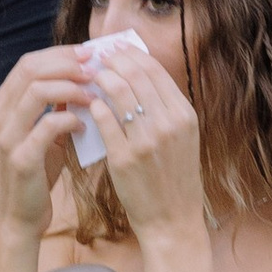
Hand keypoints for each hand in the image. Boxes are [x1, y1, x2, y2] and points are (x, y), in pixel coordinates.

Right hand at [0, 49, 105, 229]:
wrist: (20, 217)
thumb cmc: (37, 172)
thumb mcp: (44, 133)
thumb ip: (55, 106)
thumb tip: (84, 76)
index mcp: (1, 105)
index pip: (29, 62)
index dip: (60, 53)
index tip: (89, 52)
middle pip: (31, 69)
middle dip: (67, 63)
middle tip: (96, 67)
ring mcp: (7, 136)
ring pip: (37, 91)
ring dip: (71, 87)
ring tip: (94, 94)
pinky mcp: (21, 158)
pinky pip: (48, 125)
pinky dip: (71, 118)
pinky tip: (85, 124)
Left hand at [89, 38, 202, 240]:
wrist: (172, 221)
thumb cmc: (173, 178)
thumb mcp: (181, 138)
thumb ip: (164, 109)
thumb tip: (136, 75)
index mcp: (184, 115)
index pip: (154, 70)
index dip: (131, 55)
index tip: (114, 50)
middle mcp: (169, 123)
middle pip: (136, 75)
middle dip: (112, 61)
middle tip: (96, 58)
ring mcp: (147, 140)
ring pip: (119, 93)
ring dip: (101, 79)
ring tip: (89, 77)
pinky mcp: (125, 158)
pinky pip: (105, 120)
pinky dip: (94, 106)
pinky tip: (87, 104)